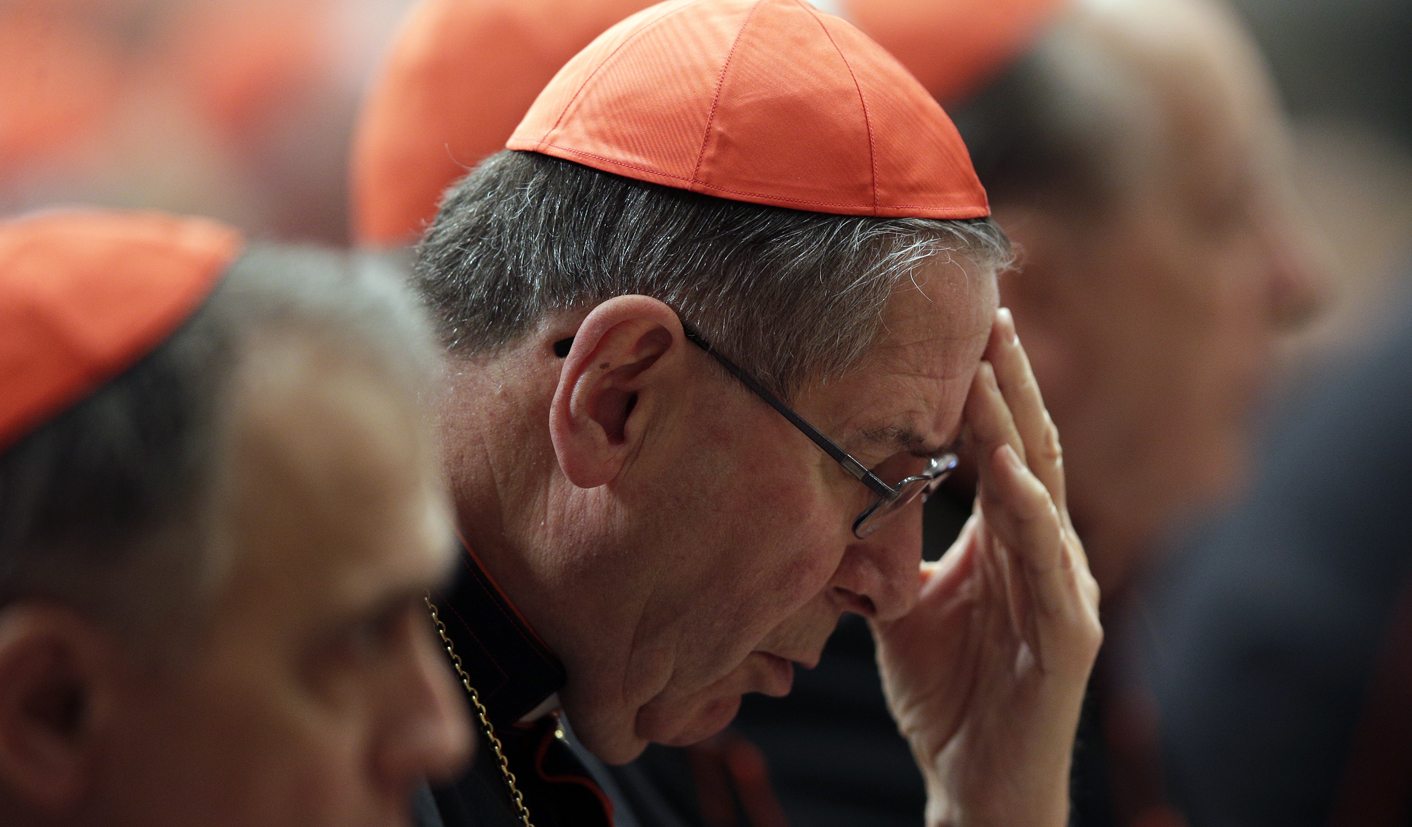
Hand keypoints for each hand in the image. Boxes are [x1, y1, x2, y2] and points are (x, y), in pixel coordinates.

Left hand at [871, 307, 1101, 826]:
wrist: (974, 778)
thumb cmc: (947, 693)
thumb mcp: (907, 605)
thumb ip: (895, 549)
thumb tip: (852, 496)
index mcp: (1010, 542)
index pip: (1002, 449)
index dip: (987, 390)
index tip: (965, 328)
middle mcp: (1045, 554)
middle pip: (1029, 451)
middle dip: (1009, 383)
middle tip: (989, 314)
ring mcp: (1063, 591)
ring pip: (1042, 494)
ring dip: (1015, 430)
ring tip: (990, 370)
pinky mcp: (1071, 637)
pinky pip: (1053, 570)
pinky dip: (1034, 520)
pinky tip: (1013, 478)